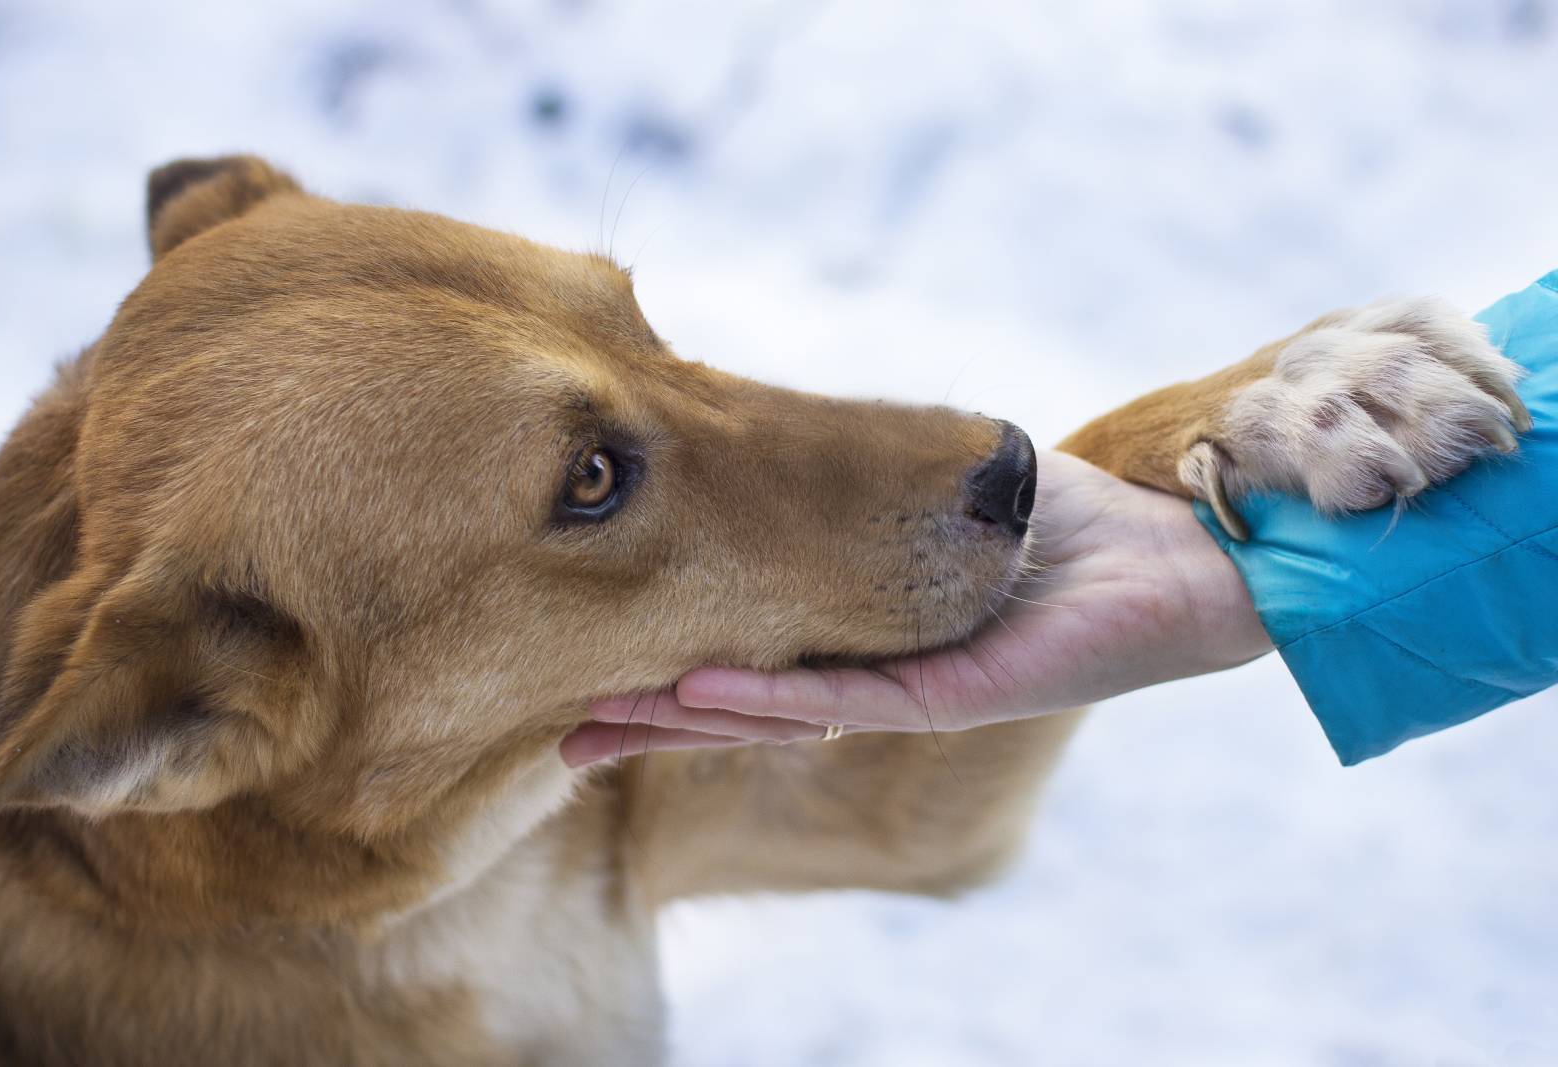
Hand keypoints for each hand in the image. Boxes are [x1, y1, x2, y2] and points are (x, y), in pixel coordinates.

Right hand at [560, 451, 1271, 766]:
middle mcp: (878, 678)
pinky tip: (692, 693)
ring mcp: (912, 696)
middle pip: (745, 709)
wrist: (1178, 549)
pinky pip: (846, 698)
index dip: (674, 670)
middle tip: (562, 737)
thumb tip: (793, 438)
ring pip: (776, 718)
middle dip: (653, 724)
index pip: (752, 659)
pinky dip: (766, 699)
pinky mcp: (954, 698)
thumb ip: (868, 484)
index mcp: (865, 635)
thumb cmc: (1070, 520)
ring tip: (595, 728)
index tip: (594, 665)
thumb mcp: (942, 490)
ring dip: (683, 722)